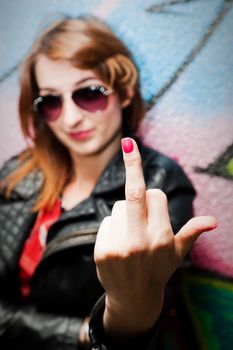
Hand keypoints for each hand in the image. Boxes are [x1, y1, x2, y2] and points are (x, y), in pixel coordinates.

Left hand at [94, 138, 216, 337]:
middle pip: (134, 193)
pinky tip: (118, 243)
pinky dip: (113, 225)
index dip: (155, 197)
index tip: (146, 181)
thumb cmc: (158, 269)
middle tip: (128, 142)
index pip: (155, 196)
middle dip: (132, 164)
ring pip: (119, 206)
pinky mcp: (102, 251)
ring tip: (131, 234)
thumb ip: (192, 233)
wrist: (133, 298)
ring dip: (125, 213)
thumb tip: (213, 221)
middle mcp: (141, 241)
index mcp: (163, 237)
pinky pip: (107, 220)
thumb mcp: (178, 253)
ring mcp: (120, 246)